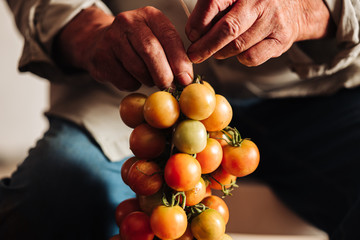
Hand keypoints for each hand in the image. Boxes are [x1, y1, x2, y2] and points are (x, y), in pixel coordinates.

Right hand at [56, 6, 192, 90]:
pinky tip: (131, 77)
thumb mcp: (157, 39)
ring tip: (149, 78)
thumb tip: (186, 79)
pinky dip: (133, 85)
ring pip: (138, 68)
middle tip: (169, 86)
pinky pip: (124, 80)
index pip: (169, 37)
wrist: (99, 42)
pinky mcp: (101, 57)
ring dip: (149, 80)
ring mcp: (111, 38)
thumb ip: (174, 55)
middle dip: (164, 74)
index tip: (186, 79)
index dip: (179, 61)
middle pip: (151, 51)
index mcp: (149, 15)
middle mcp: (129, 22)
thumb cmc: (136, 43)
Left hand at [185, 0, 330, 65]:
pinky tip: (239, 52)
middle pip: (227, 29)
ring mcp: (273, 21)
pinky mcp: (280, 40)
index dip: (198, 22)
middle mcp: (260, 1)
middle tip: (194, 54)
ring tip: (217, 51)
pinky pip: (252, 57)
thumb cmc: (257, 3)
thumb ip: (215, 9)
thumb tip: (195, 32)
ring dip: (221, 53)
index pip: (214, 3)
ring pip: (237, 46)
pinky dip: (240, 58)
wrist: (295, 8)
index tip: (192, 35)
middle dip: (205, 46)